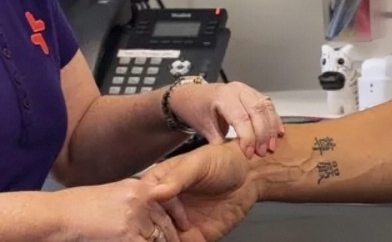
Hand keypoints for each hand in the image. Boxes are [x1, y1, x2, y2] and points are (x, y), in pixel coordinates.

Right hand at [53, 178, 188, 241]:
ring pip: (159, 238)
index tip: (184, 225)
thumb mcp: (113, 195)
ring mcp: (134, 217)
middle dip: (172, 238)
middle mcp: (140, 199)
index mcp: (137, 187)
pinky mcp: (127, 235)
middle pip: (165, 223)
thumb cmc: (80, 207)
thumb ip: (133, 202)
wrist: (59, 215)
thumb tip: (147, 213)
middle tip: (180, 241)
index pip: (169, 199)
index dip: (178, 215)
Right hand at [142, 142, 258, 241]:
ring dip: (163, 241)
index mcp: (162, 182)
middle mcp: (167, 204)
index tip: (146, 220)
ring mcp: (180, 222)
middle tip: (160, 235)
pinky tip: (185, 241)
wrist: (250, 175)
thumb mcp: (199, 163)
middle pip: (148, 225)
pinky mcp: (196, 236)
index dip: (141, 212)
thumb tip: (156, 191)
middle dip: (151, 234)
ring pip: (162, 239)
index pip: (141, 201)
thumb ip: (178, 177)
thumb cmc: (223, 159)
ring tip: (175, 237)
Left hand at [169, 80, 283, 156]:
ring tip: (271, 146)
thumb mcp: (204, 128)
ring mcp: (246, 90)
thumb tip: (234, 159)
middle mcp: (237, 90)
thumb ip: (220, 143)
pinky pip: (267, 105)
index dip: (248, 138)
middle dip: (262, 134)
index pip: (241, 118)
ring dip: (271, 127)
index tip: (249, 154)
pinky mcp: (252, 93)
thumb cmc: (196, 110)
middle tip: (263, 152)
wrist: (191, 95)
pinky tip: (278, 132)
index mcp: (223, 97)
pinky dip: (274, 119)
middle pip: (257, 111)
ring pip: (265, 107)